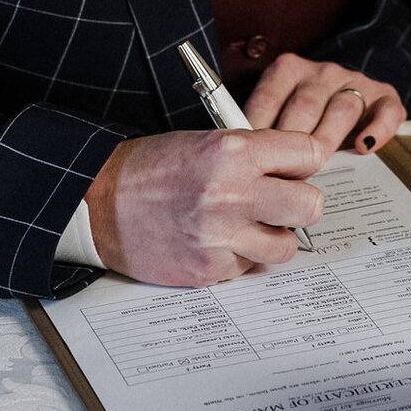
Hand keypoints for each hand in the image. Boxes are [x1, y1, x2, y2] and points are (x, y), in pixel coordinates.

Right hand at [82, 125, 326, 285]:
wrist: (99, 204)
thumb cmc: (152, 168)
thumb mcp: (205, 142)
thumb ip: (254, 155)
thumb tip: (299, 171)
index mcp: (233, 151)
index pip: (310, 154)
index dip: (305, 162)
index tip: (295, 168)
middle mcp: (231, 194)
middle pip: (311, 206)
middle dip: (300, 204)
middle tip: (281, 202)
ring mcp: (220, 237)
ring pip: (285, 247)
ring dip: (272, 238)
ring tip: (247, 226)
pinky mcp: (208, 269)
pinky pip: (248, 267)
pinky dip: (238, 256)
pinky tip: (215, 240)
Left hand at [243, 54, 405, 156]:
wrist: (343, 102)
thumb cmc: (300, 119)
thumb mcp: (275, 117)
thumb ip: (261, 132)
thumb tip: (240, 164)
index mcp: (288, 71)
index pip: (268, 99)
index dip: (259, 132)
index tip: (252, 161)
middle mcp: (321, 72)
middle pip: (305, 106)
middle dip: (294, 144)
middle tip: (284, 174)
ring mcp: (353, 81)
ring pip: (342, 108)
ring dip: (328, 139)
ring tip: (317, 166)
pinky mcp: (383, 96)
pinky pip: (385, 111)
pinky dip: (377, 129)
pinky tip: (364, 147)